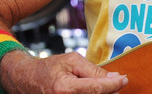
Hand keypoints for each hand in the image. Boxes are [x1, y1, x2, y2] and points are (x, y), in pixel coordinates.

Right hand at [3, 51, 128, 92]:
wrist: (26, 80)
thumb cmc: (49, 68)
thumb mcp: (72, 61)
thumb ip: (93, 70)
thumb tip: (114, 78)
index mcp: (65, 88)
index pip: (97, 89)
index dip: (114, 85)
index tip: (125, 79)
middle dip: (110, 91)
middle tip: (117, 83)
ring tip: (106, 87)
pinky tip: (96, 91)